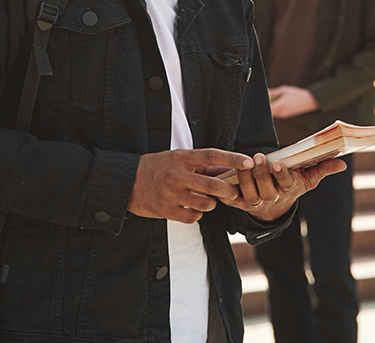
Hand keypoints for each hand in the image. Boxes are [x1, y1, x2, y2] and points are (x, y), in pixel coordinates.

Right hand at [128, 148, 253, 223]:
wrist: (125, 181)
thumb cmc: (155, 167)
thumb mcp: (175, 159)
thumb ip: (199, 165)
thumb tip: (227, 169)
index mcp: (180, 157)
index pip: (211, 156)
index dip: (232, 159)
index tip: (249, 162)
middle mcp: (176, 175)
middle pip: (213, 185)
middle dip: (228, 191)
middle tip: (233, 193)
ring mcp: (170, 194)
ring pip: (205, 204)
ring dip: (210, 204)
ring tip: (205, 200)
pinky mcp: (165, 210)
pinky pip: (192, 217)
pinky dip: (196, 215)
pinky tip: (191, 209)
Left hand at [228, 153, 346, 220]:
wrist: (273, 207)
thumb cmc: (291, 184)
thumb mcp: (307, 178)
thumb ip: (322, 168)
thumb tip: (342, 163)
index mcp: (288, 190)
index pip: (286, 184)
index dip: (281, 175)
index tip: (277, 163)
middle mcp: (271, 198)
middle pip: (266, 190)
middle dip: (262, 174)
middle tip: (259, 157)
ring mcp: (254, 202)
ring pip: (249, 194)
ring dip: (246, 179)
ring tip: (244, 162)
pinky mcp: (238, 203)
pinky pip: (230, 199)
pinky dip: (225, 190)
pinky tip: (223, 176)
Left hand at [268, 85, 317, 118]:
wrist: (310, 101)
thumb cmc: (299, 94)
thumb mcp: (285, 90)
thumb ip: (274, 92)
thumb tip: (266, 92)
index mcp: (280, 106)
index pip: (267, 108)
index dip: (263, 103)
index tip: (262, 98)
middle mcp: (281, 112)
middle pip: (268, 111)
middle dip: (267, 105)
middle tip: (268, 97)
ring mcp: (283, 115)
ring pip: (272, 112)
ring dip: (271, 106)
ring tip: (276, 99)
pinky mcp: (286, 116)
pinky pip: (276, 113)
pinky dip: (275, 108)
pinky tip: (280, 102)